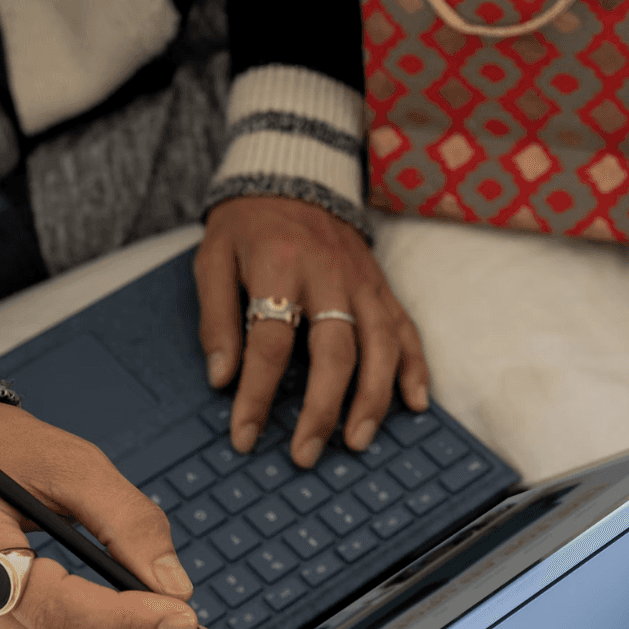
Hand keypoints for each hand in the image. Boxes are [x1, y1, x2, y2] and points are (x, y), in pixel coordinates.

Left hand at [196, 197, 430, 466]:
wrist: (293, 174)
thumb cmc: (247, 225)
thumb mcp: (212, 259)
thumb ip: (217, 318)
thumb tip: (221, 379)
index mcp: (279, 268)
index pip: (270, 342)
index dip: (255, 394)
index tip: (243, 436)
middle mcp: (329, 277)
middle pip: (334, 352)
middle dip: (321, 409)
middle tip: (305, 454)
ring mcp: (362, 283)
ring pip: (380, 347)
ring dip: (373, 399)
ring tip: (357, 442)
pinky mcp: (382, 287)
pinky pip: (406, 330)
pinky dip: (415, 367)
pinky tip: (415, 404)